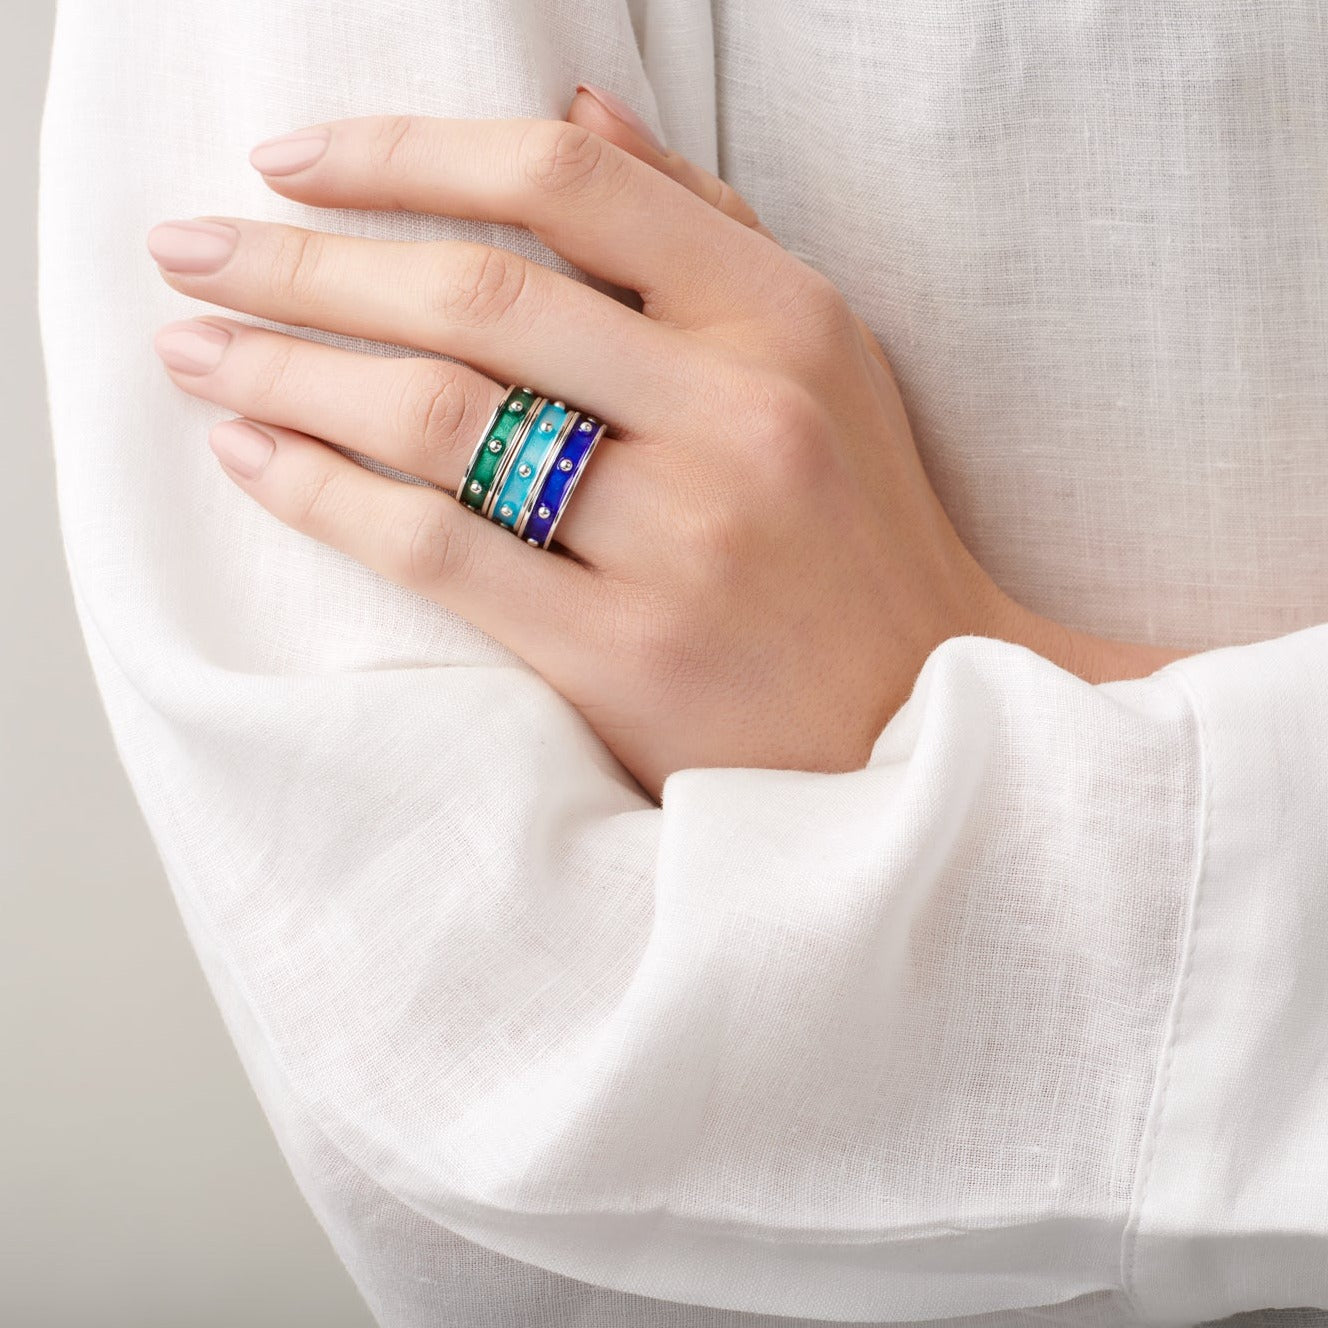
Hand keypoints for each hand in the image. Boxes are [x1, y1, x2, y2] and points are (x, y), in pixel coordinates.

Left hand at [149, 104, 1184, 798]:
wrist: (914, 710)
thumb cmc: (856, 525)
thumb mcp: (820, 354)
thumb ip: (704, 229)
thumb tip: (574, 113)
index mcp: (784, 320)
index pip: (564, 186)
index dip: (405, 153)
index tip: (290, 162)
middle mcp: (735, 418)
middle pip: (471, 295)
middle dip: (299, 263)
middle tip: (189, 254)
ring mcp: (680, 545)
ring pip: (438, 418)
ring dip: (285, 372)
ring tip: (196, 353)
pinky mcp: (623, 656)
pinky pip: (438, 551)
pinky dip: (324, 495)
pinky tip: (253, 460)